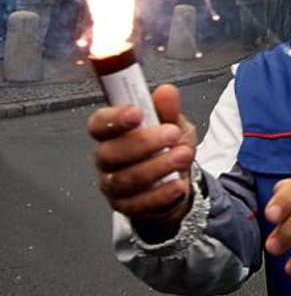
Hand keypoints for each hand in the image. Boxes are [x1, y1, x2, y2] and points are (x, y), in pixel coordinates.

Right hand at [87, 84, 195, 233]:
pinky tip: (177, 185)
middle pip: (110, 153)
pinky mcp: (127, 207)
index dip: (114, 118)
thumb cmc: (166, 148)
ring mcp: (114, 186)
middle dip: (143, 142)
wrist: (175, 183)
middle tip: (172, 134)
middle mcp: (108, 160)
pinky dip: (161, 194)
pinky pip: (139, 204)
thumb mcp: (172, 124)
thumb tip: (166, 92)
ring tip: (183, 156)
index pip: (99, 124)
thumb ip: (168, 110)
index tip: (137, 112)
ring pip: (125, 179)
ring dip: (157, 167)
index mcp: (113, 134)